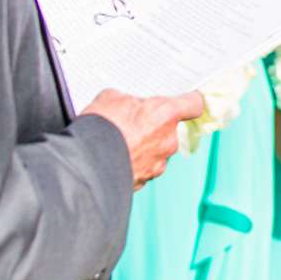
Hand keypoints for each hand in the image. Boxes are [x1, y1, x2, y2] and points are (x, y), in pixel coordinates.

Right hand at [82, 89, 205, 187]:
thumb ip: (130, 101)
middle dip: (154, 127)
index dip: (189, 102)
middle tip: (131, 124)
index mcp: (165, 114)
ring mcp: (158, 163)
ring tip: (118, 143)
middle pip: (170, 130)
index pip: (193, 104)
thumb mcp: (111, 98)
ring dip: (143, 147)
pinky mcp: (145, 181)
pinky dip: (132, 164)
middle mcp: (168, 140)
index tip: (188, 102)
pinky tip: (115, 158)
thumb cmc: (101, 129)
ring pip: (156, 151)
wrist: (86, 164)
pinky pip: (143, 168)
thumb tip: (127, 106)